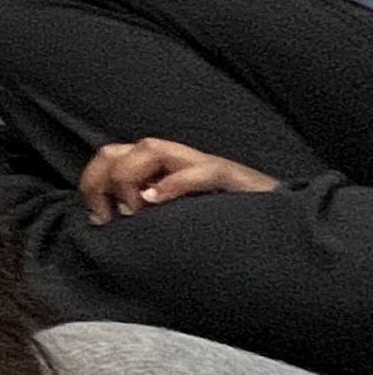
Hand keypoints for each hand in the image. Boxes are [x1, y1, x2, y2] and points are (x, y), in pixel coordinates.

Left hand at [80, 137, 277, 222]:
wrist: (283, 224)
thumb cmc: (225, 225)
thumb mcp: (175, 222)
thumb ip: (145, 217)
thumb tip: (109, 221)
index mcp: (159, 171)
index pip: (109, 158)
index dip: (92, 183)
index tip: (98, 220)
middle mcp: (177, 162)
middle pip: (120, 149)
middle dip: (102, 179)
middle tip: (108, 217)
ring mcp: (204, 166)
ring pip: (152, 149)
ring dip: (131, 178)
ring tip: (135, 211)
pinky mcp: (232, 178)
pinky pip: (202, 171)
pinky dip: (174, 184)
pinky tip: (158, 201)